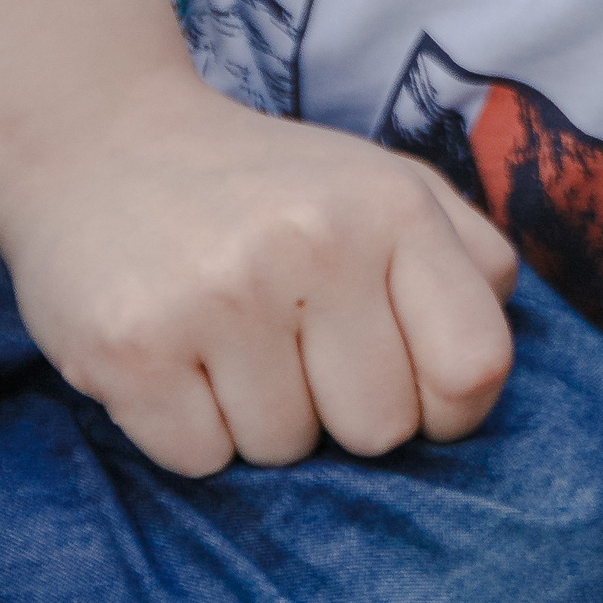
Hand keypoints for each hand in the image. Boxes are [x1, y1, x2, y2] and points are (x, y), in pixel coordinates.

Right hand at [0, 66, 516, 475]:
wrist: (106, 143)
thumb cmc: (278, 188)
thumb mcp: (394, 188)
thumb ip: (473, 260)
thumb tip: (497, 363)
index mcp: (395, 209)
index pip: (475, 365)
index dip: (452, 405)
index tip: (415, 386)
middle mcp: (315, 246)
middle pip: (381, 427)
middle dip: (348, 409)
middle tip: (303, 350)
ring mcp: (218, 297)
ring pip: (287, 449)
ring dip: (265, 418)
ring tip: (236, 343)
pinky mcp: (129, 348)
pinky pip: (201, 459)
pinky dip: (195, 431)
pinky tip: (182, 360)